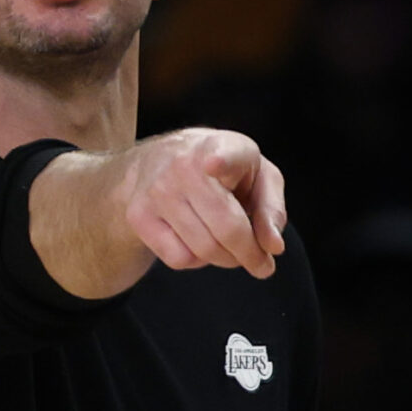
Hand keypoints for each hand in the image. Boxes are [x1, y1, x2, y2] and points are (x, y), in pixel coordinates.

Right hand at [114, 129, 287, 278]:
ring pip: (204, 249)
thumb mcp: (258, 176)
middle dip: (250, 254)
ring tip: (231, 247)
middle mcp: (184, 165)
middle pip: (226, 228)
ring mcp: (157, 191)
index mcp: (221, 147)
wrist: (159, 160)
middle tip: (261, 264)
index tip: (215, 164)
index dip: (220, 161)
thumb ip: (272, 209)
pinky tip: (199, 241)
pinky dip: (197, 261)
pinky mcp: (138, 215)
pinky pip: (179, 259)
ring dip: (227, 259)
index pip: (220, 154)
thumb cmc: (224, 172)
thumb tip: (273, 246)